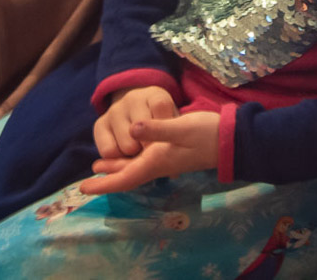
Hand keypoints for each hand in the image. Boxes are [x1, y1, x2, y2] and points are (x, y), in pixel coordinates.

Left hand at [83, 110, 220, 194]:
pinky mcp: (172, 152)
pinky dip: (131, 158)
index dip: (103, 184)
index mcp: (156, 161)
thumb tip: (132, 129)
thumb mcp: (181, 128)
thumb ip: (156, 128)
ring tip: (100, 164)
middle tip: (88, 176)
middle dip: (107, 176)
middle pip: (127, 174)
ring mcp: (166, 159)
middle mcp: (159, 164)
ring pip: (135, 167)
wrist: (232, 140)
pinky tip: (130, 151)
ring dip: (118, 167)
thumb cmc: (207, 134)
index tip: (84, 188)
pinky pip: (145, 160)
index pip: (125, 178)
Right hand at [91, 85, 177, 161]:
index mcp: (155, 95)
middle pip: (142, 133)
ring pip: (127, 146)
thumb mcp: (173, 127)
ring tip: (139, 151)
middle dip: (149, 148)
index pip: (160, 107)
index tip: (167, 140)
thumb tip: (173, 174)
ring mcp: (115, 110)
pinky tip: (125, 154)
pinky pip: (109, 152)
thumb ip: (173, 140)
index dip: (164, 129)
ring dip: (134, 155)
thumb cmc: (161, 126)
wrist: (138, 114)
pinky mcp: (100, 125)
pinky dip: (117, 160)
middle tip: (152, 150)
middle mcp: (132, 99)